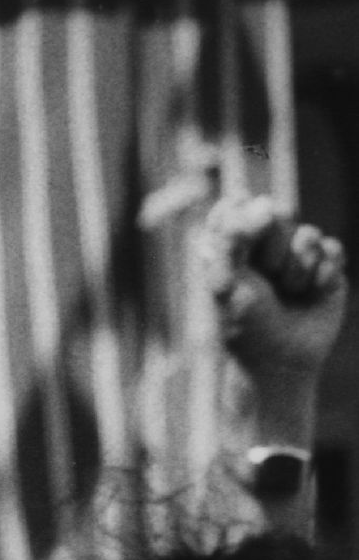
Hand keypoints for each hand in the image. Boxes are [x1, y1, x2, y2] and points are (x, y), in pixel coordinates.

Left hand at [209, 194, 347, 385]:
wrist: (282, 360)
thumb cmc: (245, 325)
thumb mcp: (226, 283)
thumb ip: (230, 241)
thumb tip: (252, 199)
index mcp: (232, 249)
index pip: (236, 208)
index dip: (243, 212)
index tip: (247, 228)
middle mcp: (265, 248)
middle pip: (277, 214)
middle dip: (274, 246)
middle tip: (268, 275)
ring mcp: (297, 256)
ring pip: (307, 234)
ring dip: (297, 268)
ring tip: (288, 293)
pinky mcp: (326, 268)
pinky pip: (332, 249)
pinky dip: (321, 274)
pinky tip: (311, 294)